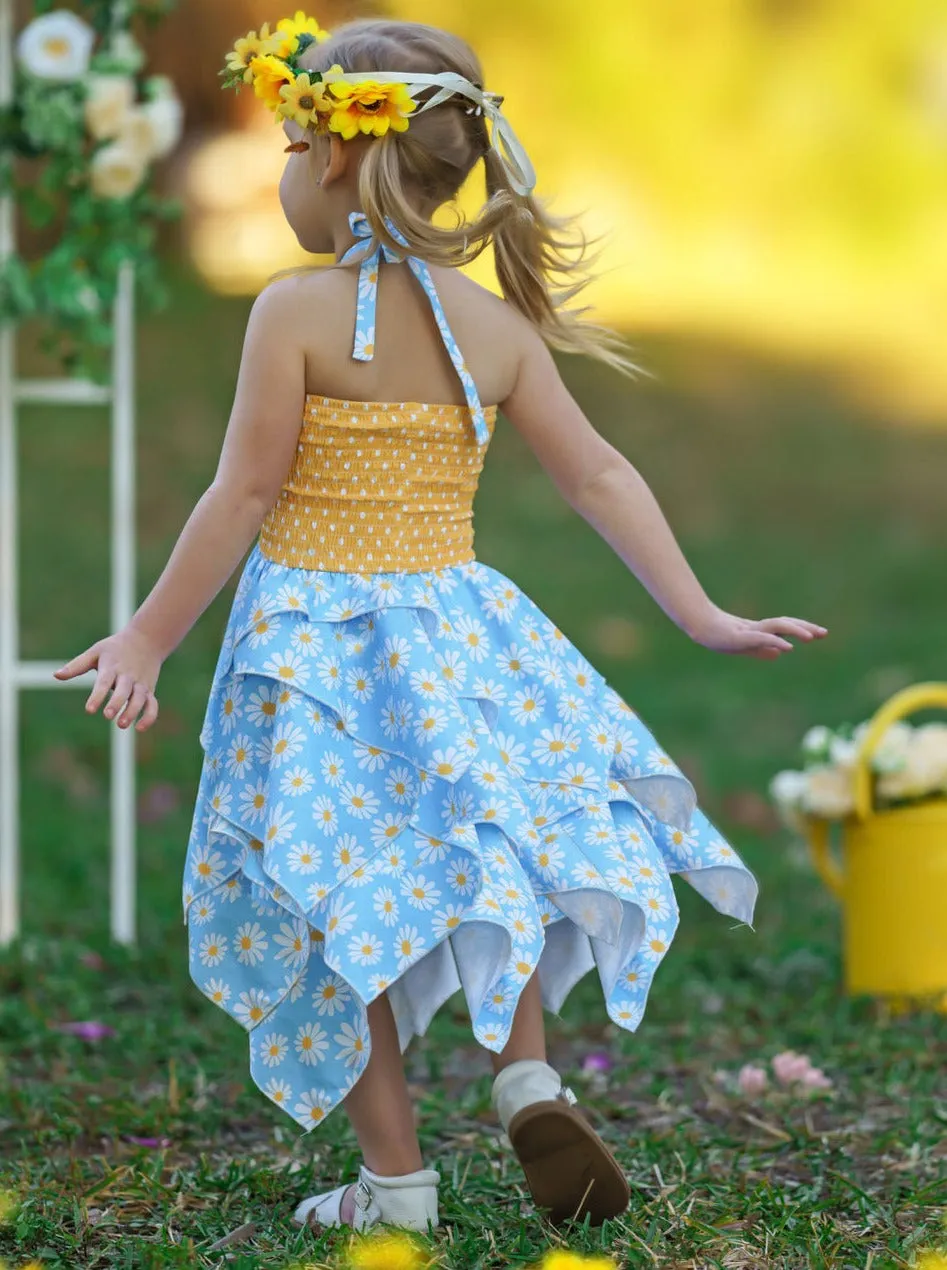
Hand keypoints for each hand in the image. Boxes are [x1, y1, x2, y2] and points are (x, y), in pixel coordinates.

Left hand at [53, 626, 162, 730]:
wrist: (146, 639)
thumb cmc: (115, 648)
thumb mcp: (95, 652)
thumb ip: (76, 665)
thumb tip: (56, 675)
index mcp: (112, 666)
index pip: (105, 681)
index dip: (97, 696)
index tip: (89, 710)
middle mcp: (128, 675)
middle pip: (124, 690)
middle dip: (118, 703)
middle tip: (108, 716)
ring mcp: (140, 683)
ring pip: (140, 698)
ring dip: (133, 711)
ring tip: (121, 725)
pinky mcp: (149, 690)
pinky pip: (153, 704)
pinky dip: (149, 716)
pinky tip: (139, 728)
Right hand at [688, 604, 827, 659]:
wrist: (700, 628)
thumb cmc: (720, 636)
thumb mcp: (744, 647)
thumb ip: (762, 650)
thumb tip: (779, 654)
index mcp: (761, 631)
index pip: (787, 627)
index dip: (804, 629)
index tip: (822, 633)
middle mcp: (759, 628)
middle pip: (787, 624)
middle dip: (805, 628)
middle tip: (824, 633)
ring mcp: (750, 631)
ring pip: (777, 627)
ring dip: (795, 630)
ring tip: (811, 637)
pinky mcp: (741, 636)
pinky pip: (762, 638)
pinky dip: (776, 641)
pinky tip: (788, 647)